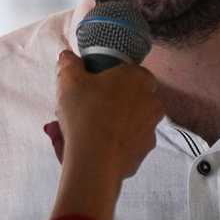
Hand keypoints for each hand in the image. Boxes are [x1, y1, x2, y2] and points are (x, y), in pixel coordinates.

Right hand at [49, 50, 161, 219]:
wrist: (95, 161)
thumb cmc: (86, 114)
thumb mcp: (69, 80)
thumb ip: (69, 64)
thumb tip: (67, 58)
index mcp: (139, 79)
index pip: (130, 72)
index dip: (109, 78)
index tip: (91, 87)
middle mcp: (152, 103)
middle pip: (126, 99)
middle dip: (104, 104)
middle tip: (80, 111)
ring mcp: (150, 130)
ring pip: (124, 123)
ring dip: (104, 125)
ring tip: (77, 132)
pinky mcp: (143, 152)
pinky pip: (124, 144)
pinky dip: (109, 144)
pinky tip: (89, 147)